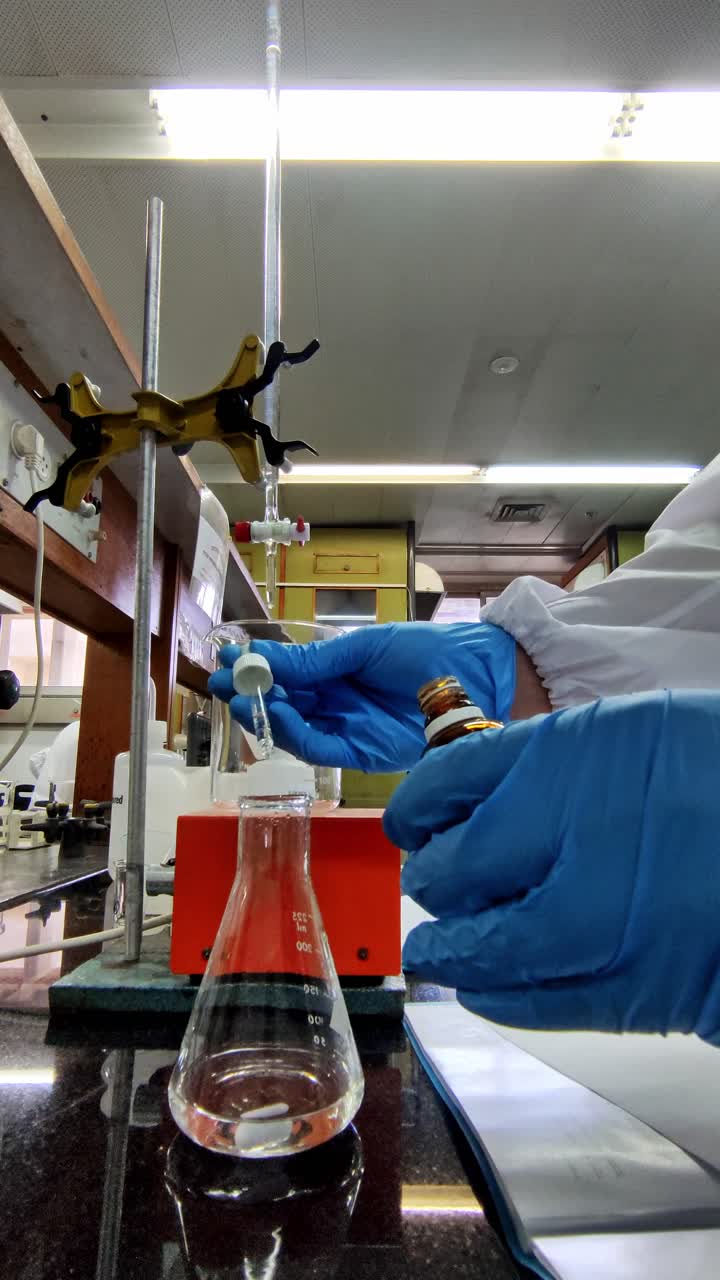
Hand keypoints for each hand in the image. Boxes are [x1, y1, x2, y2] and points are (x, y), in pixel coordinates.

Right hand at [207, 622, 515, 772]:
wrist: (479, 679)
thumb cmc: (429, 652)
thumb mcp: (366, 648)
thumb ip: (317, 661)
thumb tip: (267, 659)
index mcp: (340, 669)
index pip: (289, 671)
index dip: (257, 667)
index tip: (226, 657)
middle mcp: (339, 700)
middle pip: (285, 701)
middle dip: (251, 693)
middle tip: (218, 683)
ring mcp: (349, 727)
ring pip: (296, 727)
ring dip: (267, 715)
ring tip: (242, 699)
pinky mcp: (361, 754)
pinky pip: (320, 748)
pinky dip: (296, 735)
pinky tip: (280, 715)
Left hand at [385, 691, 719, 1042]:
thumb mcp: (628, 735)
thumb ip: (546, 766)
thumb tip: (470, 808)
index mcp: (570, 754)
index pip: (444, 785)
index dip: (416, 810)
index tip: (413, 823)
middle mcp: (571, 833)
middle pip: (451, 869)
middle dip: (435, 879)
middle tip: (436, 882)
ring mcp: (600, 918)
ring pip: (481, 948)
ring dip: (452, 948)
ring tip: (442, 947)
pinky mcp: (634, 988)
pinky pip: (531, 1003)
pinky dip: (496, 995)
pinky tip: (487, 986)